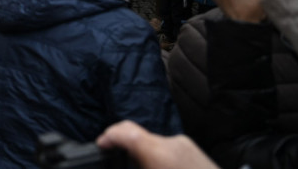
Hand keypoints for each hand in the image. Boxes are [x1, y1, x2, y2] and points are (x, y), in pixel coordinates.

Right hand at [97, 120, 216, 168]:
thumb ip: (136, 165)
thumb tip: (121, 164)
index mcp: (160, 153)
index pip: (126, 132)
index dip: (108, 136)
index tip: (101, 147)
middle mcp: (173, 144)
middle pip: (139, 137)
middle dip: (124, 149)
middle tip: (116, 161)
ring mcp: (187, 147)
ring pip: (155, 145)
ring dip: (143, 156)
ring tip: (139, 168)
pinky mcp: (197, 154)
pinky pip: (169, 151)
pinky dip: (158, 160)